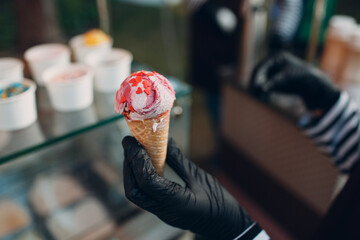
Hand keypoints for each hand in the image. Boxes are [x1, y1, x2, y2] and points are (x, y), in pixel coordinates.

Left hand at [122, 136, 252, 239]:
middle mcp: (164, 210)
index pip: (147, 182)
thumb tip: (164, 139)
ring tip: (134, 150)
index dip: (137, 160)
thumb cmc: (218, 202)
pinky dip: (140, 176)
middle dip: (128, 165)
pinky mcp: (162, 209)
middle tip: (130, 144)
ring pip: (136, 194)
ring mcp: (161, 212)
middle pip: (134, 190)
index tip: (133, 142)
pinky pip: (144, 194)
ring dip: (131, 171)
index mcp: (176, 202)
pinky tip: (144, 163)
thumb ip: (178, 160)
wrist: (224, 225)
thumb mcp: (199, 177)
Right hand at [249, 52, 339, 112]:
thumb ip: (273, 82)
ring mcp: (274, 73)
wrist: (315, 87)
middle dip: (256, 85)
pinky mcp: (275, 82)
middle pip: (259, 74)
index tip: (254, 87)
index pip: (260, 67)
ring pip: (260, 82)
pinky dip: (263, 93)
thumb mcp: (286, 79)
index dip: (256, 77)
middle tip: (253, 94)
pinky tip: (265, 99)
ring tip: (260, 98)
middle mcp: (273, 64)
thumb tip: (261, 89)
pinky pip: (265, 88)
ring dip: (258, 90)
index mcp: (277, 58)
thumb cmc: (302, 79)